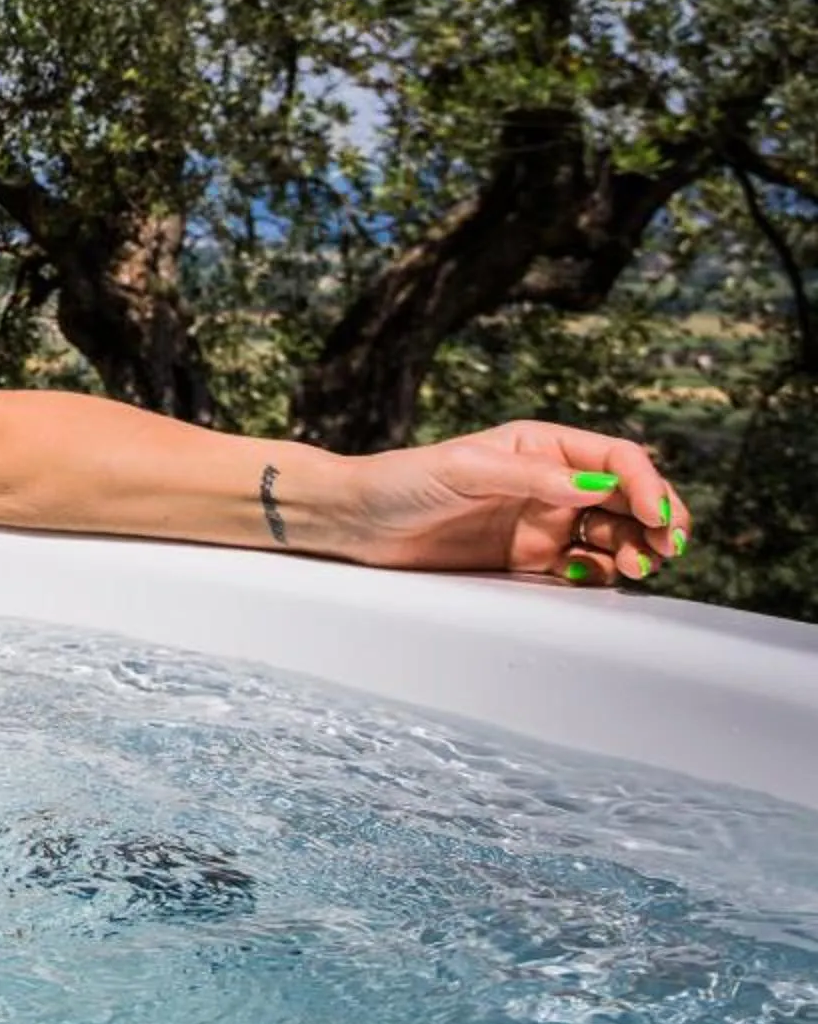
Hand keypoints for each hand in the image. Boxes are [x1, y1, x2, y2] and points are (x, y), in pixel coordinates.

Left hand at [340, 420, 688, 585]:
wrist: (358, 522)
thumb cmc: (402, 481)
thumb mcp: (465, 470)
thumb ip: (530, 477)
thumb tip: (596, 486)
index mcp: (542, 447)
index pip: (617, 459)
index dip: (647, 485)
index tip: (656, 517)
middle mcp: (552, 482)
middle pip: (630, 497)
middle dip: (659, 519)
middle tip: (665, 548)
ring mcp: (545, 522)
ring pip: (617, 534)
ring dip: (639, 549)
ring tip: (637, 567)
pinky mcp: (532, 559)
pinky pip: (588, 566)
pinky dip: (606, 573)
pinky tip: (598, 577)